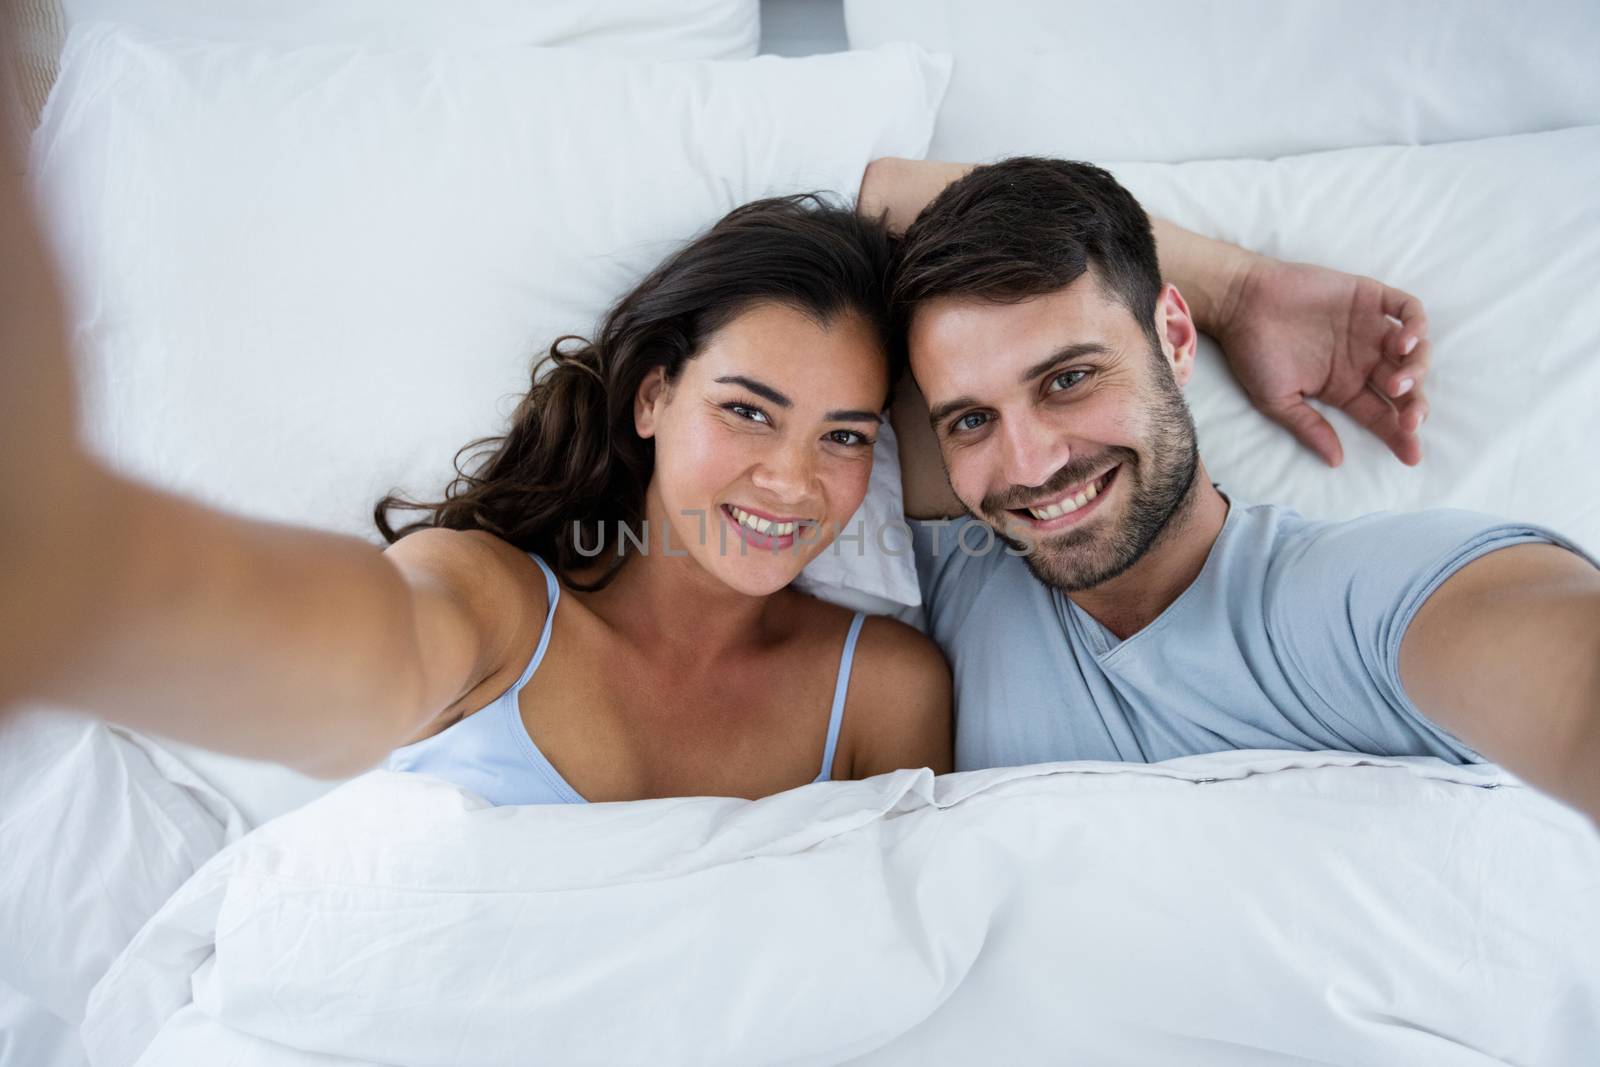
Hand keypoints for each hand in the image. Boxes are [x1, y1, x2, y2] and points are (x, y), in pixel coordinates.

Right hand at [1212, 256, 1429, 466]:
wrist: (1239, 302)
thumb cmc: (1252, 352)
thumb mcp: (1275, 399)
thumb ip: (1307, 426)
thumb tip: (1335, 460)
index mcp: (1343, 387)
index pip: (1380, 415)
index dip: (1398, 436)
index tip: (1411, 456)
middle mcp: (1363, 359)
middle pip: (1405, 388)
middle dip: (1414, 407)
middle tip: (1410, 421)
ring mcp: (1368, 327)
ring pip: (1415, 351)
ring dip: (1417, 370)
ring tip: (1397, 383)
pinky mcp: (1368, 296)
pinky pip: (1407, 308)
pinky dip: (1416, 325)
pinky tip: (1405, 343)